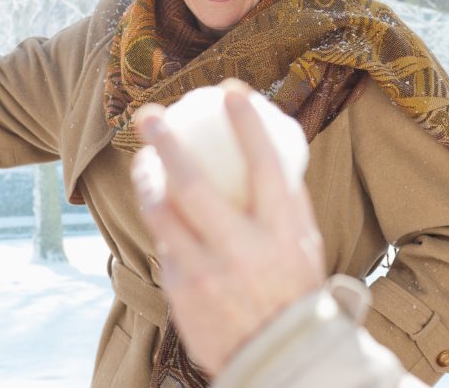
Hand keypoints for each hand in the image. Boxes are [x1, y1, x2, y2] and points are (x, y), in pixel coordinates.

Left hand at [132, 80, 325, 374]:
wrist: (277, 357)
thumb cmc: (295, 290)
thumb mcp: (304, 243)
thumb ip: (285, 201)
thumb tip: (269, 154)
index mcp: (282, 231)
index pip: (264, 165)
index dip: (246, 124)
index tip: (232, 91)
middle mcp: (242, 249)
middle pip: (194, 185)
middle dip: (168, 143)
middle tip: (149, 114)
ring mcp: (207, 272)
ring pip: (162, 212)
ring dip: (147, 178)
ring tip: (144, 159)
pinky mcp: (182, 290)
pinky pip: (164, 243)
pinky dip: (160, 218)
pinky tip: (158, 204)